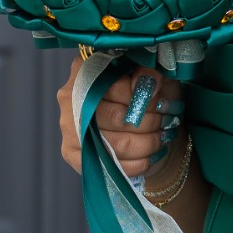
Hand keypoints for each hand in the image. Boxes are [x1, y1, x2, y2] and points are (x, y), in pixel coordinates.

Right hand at [56, 58, 183, 179]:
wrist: (140, 126)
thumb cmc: (147, 97)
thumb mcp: (155, 76)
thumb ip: (151, 72)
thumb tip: (147, 83)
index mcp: (86, 67)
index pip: (116, 87)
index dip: (143, 98)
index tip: (161, 102)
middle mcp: (70, 95)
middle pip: (115, 117)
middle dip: (149, 122)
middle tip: (164, 121)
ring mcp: (68, 126)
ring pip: (116, 144)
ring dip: (147, 143)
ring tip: (161, 138)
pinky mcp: (72, 153)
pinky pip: (109, 165)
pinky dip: (136, 163)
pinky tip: (149, 155)